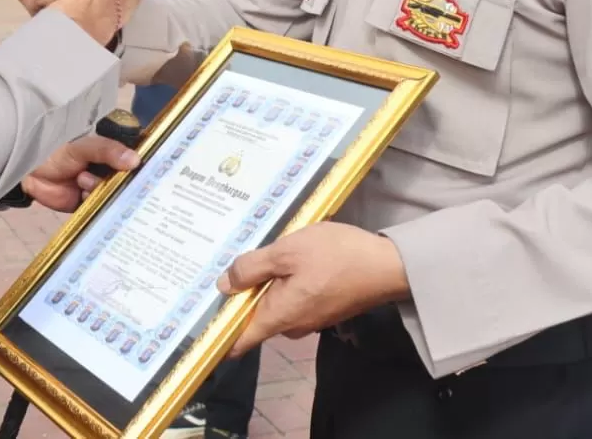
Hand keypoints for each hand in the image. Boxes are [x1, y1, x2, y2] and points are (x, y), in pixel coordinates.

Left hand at [22, 133, 140, 211]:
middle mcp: (111, 172)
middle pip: (130, 182)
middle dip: (122, 183)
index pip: (137, 160)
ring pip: (115, 196)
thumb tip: (135, 160)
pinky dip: (94, 204)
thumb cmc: (58, 152)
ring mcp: (102, 189)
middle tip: (110, 178)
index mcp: (114, 153)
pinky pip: (101, 209)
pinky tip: (82, 195)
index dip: (145, 167)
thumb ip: (108, 150)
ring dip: (98, 189)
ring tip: (81, 180)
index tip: (151, 173)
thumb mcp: (84, 147)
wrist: (31, 173)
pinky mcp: (91, 204)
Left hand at [217, 223, 408, 356]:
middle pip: (255, 315)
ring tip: (270, 251)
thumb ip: (252, 268)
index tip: (202, 313)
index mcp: (278, 317)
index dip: (218, 330)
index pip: (238, 340)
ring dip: (269, 281)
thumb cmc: (336, 256)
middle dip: (245, 292)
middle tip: (240, 259)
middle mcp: (292, 326)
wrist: (388, 265)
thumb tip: (223, 285)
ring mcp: (310, 319)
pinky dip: (288, 281)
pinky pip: (294, 298)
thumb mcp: (287, 251)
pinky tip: (294, 257)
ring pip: (276, 303)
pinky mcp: (324, 308)